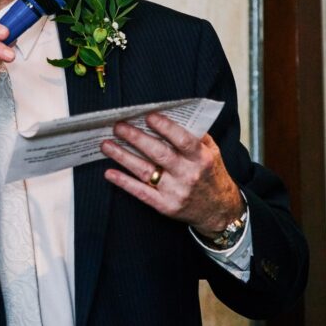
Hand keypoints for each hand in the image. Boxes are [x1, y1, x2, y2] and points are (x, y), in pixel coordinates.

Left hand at [101, 113, 243, 236]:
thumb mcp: (212, 152)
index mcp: (202, 158)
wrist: (219, 210)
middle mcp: (189, 174)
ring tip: (106, 145)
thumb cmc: (211, 175)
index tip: (148, 116)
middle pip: (159, 154)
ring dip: (123, 157)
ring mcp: (176, 191)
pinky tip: (110, 173)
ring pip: (146, 171)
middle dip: (136, 138)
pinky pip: (141, 192)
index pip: (183, 140)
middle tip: (118, 126)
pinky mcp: (165, 205)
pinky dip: (124, 182)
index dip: (165, 128)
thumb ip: (195, 135)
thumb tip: (171, 114)